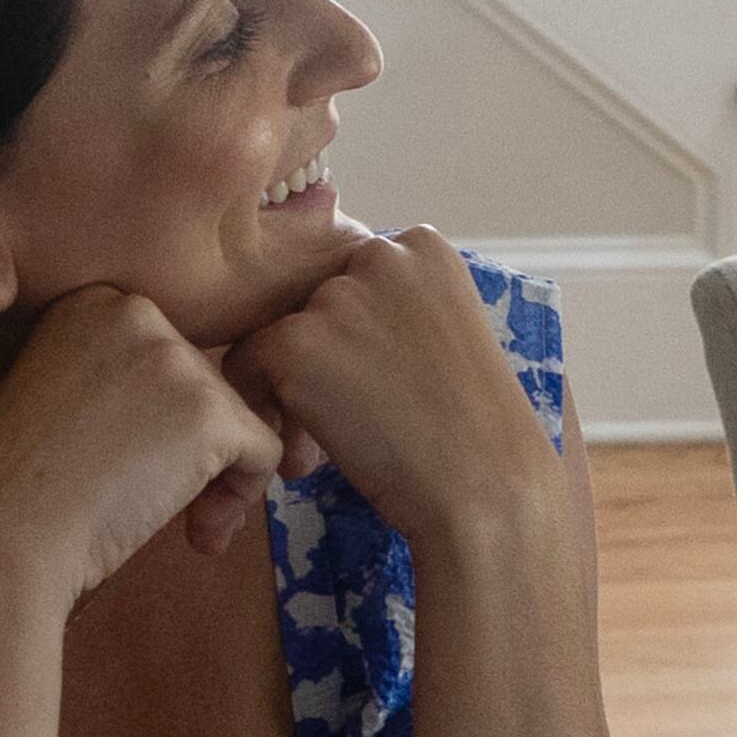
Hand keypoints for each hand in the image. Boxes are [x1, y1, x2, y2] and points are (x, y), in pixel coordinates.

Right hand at [0, 285, 285, 606]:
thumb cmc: (18, 491)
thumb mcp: (64, 401)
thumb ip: (125, 384)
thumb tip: (193, 405)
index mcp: (92, 303)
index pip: (167, 362)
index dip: (157, 427)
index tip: (120, 469)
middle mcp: (136, 313)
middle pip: (206, 387)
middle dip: (191, 453)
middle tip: (146, 504)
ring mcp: (175, 357)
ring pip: (237, 420)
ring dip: (215, 482)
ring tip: (177, 529)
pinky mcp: (209, 410)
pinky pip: (264, 452)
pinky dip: (242, 497)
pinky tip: (197, 533)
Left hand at [220, 227, 567, 556]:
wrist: (489, 489)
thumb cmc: (478, 431)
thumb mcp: (449, 337)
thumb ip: (397, 308)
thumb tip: (333, 316)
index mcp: (423, 247)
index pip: (355, 273)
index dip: (358, 331)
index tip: (382, 384)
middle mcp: (379, 254)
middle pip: (314, 297)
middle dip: (324, 354)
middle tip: (360, 417)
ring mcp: (335, 296)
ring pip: (282, 331)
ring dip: (296, 384)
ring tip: (340, 440)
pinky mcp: (295, 342)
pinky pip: (247, 363)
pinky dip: (265, 406)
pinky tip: (307, 451)